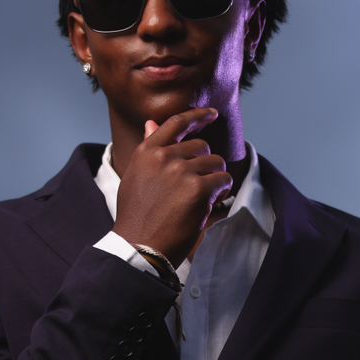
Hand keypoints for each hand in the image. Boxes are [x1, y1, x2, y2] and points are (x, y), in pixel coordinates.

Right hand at [113, 107, 232, 267]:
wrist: (139, 246)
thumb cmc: (137, 215)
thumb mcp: (135, 176)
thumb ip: (148, 149)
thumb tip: (151, 123)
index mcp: (147, 152)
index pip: (176, 123)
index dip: (197, 115)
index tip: (211, 114)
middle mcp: (164, 157)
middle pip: (201, 146)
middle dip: (205, 164)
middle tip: (198, 186)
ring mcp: (181, 172)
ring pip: (215, 162)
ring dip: (215, 178)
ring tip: (203, 197)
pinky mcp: (198, 189)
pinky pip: (223, 180)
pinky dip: (222, 191)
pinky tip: (210, 203)